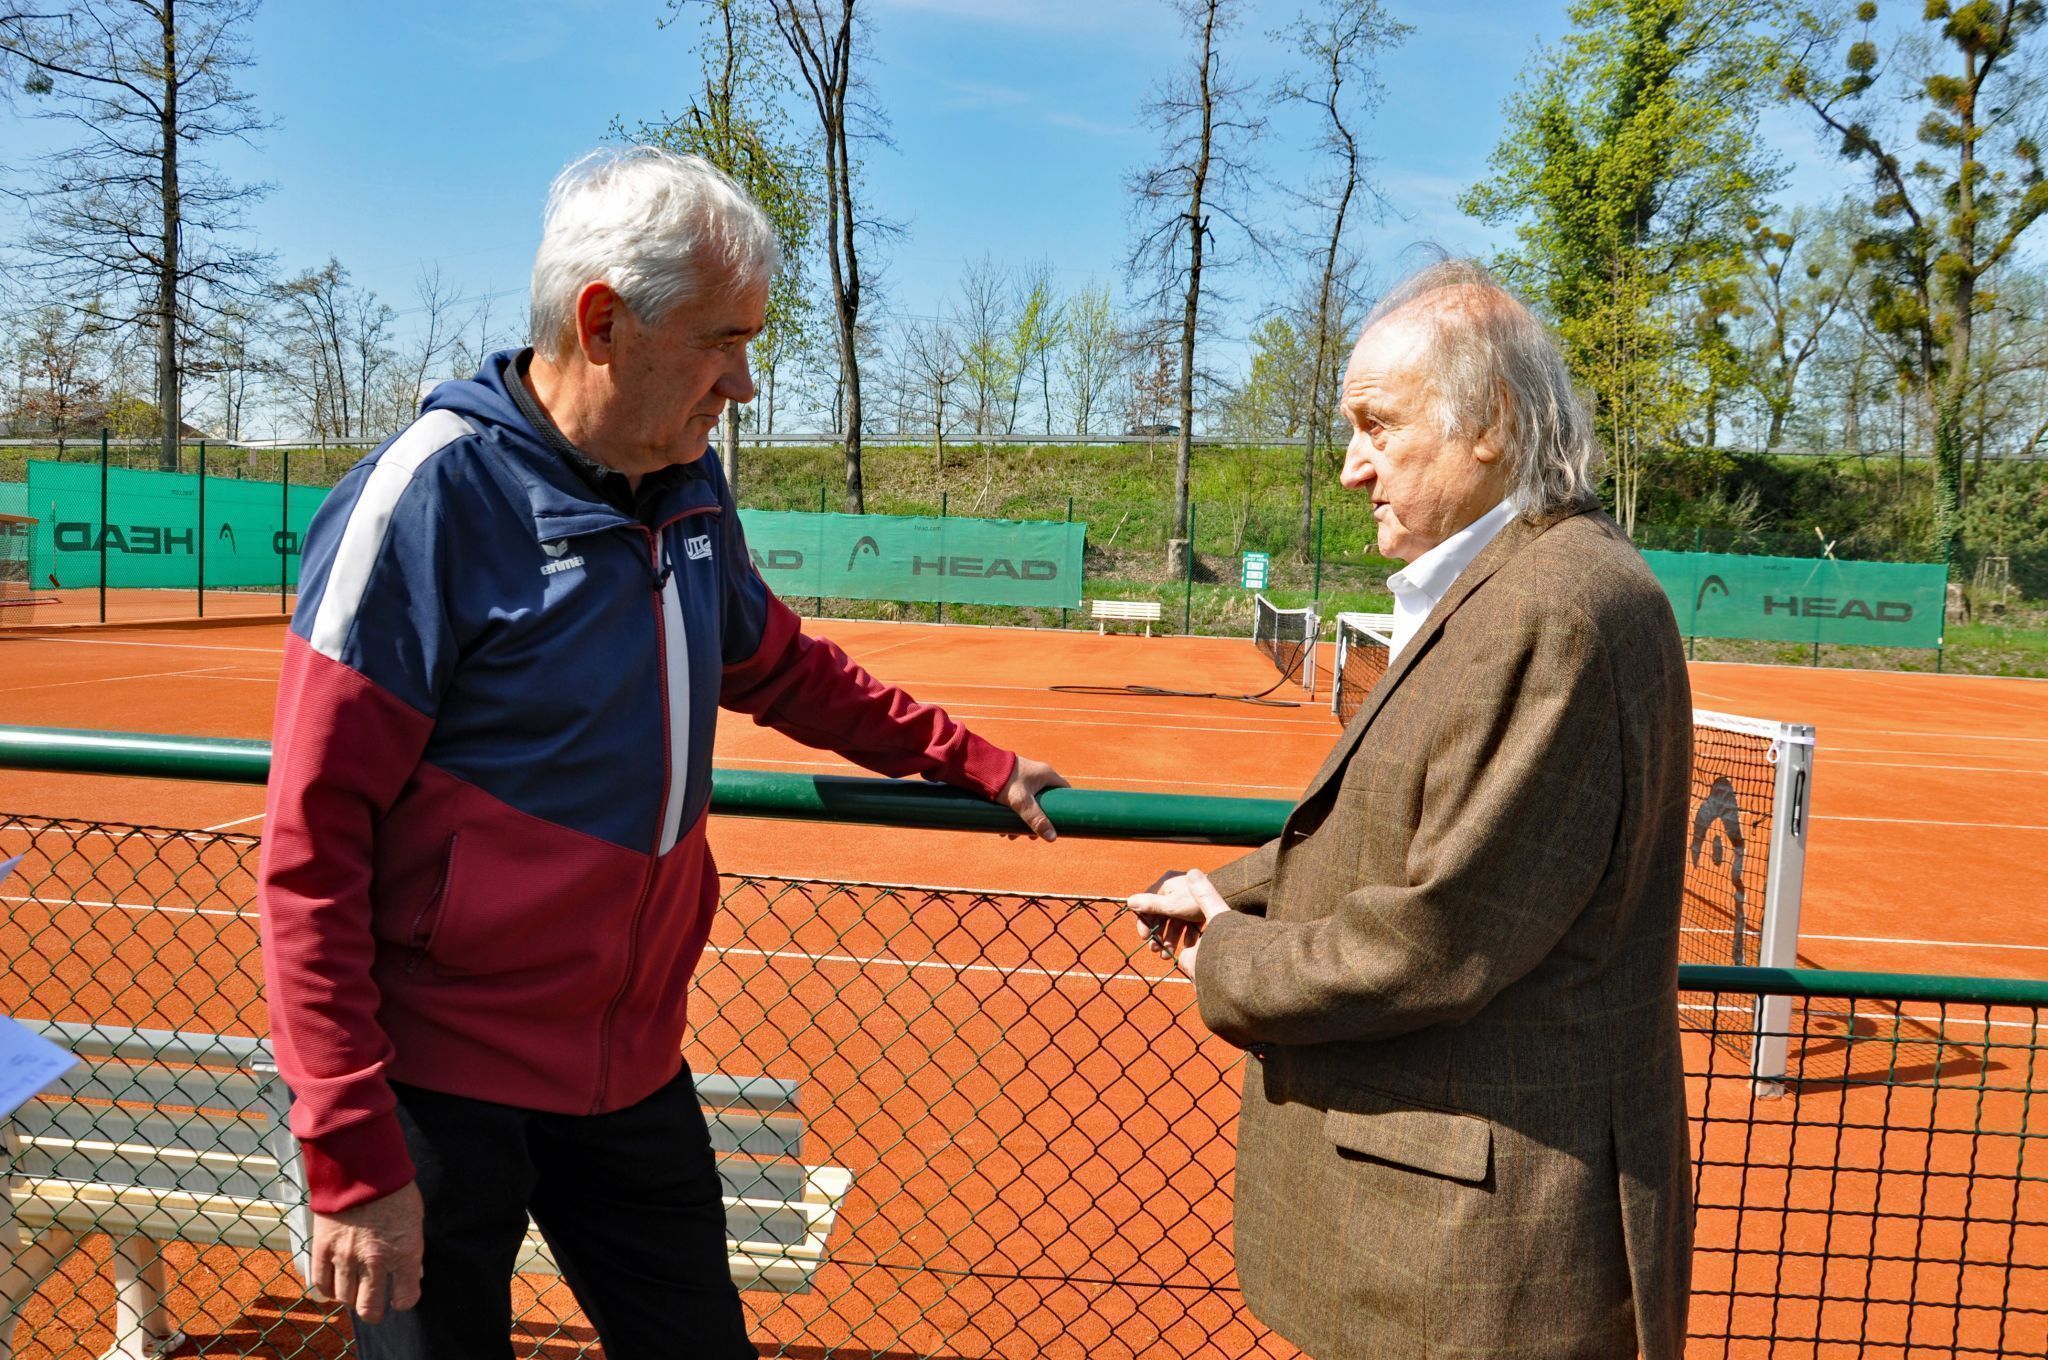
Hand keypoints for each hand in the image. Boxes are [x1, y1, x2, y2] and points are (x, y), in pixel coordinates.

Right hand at [311, 1180, 424, 1323]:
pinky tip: (335, 1283)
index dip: (403, 1300)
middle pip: (369, 1308)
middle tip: (373, 1306)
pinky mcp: (322, 1250)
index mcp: (404, 1253)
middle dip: (373, 1311)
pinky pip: (321, 1284)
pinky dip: (328, 1289)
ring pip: (344, 1299)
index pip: (405, 1299)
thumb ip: (411, 1251)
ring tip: (354, 1289)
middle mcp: (375, 1261)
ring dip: (350, 1297)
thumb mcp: (415, 1220)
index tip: (400, 1296)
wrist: (361, 1167)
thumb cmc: (393, 1191)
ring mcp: (346, 1258)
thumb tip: (412, 1275)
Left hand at [1001, 755, 1069, 841]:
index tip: (1061, 822)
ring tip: (1012, 835)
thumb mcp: (1022, 802)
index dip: (1066, 807)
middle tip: (1031, 836)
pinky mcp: (1011, 783)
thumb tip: (1052, 838)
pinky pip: (1017, 802)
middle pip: (1045, 803)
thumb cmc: (1003, 780)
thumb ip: (1036, 819)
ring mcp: (1024, 779)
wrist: (978, 766)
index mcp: (1046, 774)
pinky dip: (1012, 815)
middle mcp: (1037, 775)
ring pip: (1029, 805)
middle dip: (1037, 821)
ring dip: (1022, 821)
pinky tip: (1003, 827)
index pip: (1064, 791)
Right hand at [1127, 867, 1230, 974]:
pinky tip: (1186, 950)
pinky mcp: (1201, 910)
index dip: (1145, 922)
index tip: (1145, 938)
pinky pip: (1189, 924)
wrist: (1231, 900)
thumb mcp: (1172, 905)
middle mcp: (1177, 891)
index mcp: (1167, 885)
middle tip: (1155, 951)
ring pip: (1176, 922)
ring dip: (1170, 939)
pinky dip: (1186, 937)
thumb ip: (1150, 904)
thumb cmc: (1197, 901)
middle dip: (1159, 935)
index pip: (1149, 904)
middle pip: (1163, 915)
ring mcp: (1189, 901)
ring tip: (1168, 955)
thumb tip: (1128, 901)